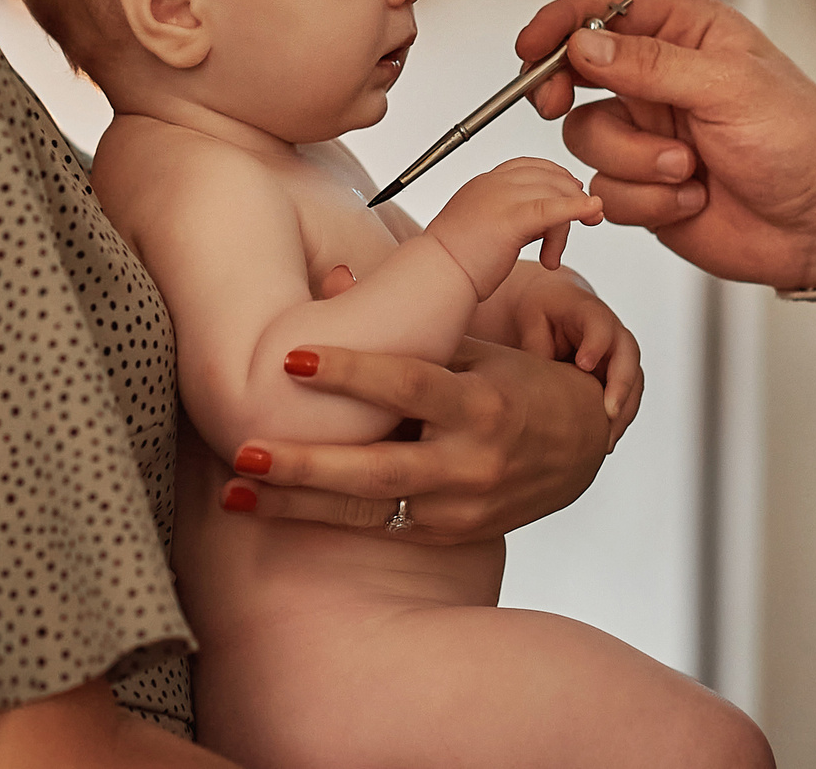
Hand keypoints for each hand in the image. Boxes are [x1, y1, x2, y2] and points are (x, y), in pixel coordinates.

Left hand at [225, 336, 609, 542]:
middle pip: (378, 469)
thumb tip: (332, 279)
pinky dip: (322, 518)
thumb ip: (409, 329)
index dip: (351, 371)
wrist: (580, 456)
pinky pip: (377, 527)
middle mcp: (472, 463)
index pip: (409, 385)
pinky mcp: (447, 535)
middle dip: (306, 464)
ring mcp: (459, 508)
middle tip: (244, 449)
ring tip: (235, 492)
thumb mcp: (476, 349)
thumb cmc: (523, 388)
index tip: (294, 357)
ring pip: (366, 510)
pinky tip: (272, 508)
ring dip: (295, 504)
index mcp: (482, 404)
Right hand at [427, 157, 601, 289]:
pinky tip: (593, 208)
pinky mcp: (510, 219)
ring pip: (553, 194)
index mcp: (483, 184)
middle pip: (547, 178)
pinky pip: (552, 209)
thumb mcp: (484, 230)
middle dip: (572, 196)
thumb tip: (543, 225)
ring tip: (553, 255)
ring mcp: (501, 198)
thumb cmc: (454, 265)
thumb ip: (512, 219)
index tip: (571, 192)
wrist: (434, 278)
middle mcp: (493, 184)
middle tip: (590, 218)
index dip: (555, 177)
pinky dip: (577, 207)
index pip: (528, 166)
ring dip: (568, 220)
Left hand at [506, 268, 643, 445]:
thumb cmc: (537, 312)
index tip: (584, 364)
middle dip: (622, 385)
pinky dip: (619, 419)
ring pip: (634, 380)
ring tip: (607, 440)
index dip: (596, 343)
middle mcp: (610, 330)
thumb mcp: (529, 319)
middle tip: (609, 413)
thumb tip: (539, 384)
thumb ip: (536, 348)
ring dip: (625, 410)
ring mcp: (618, 353)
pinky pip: (627, 396)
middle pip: (628, 354)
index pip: (599, 323)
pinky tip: (604, 442)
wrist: (550, 308)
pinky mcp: (616, 374)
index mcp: (585, 310)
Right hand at [517, 0, 815, 289]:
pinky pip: (609, 190)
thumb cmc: (796, 138)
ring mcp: (651, 134)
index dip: (560, 24)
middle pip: (576, 73)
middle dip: (563, 92)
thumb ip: (650, 65)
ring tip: (688, 170)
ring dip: (634, 161)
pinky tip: (693, 200)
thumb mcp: (728, 87)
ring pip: (588, 139)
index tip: (528, 47)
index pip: (605, 11)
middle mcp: (661, 80)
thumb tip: (581, 45)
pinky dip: (647, 200)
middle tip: (555, 105)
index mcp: (686, 34)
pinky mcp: (647, 186)